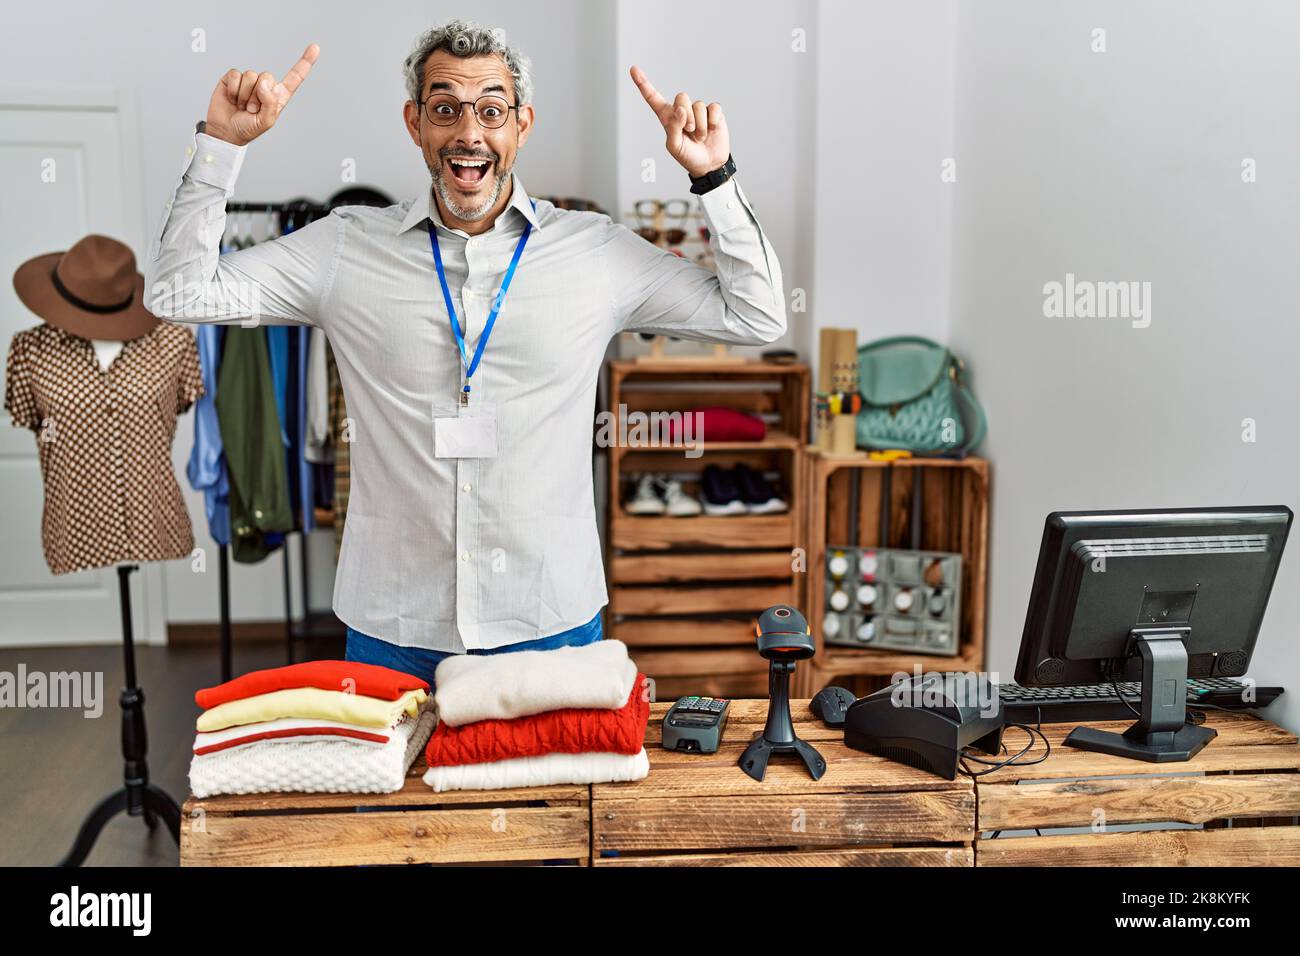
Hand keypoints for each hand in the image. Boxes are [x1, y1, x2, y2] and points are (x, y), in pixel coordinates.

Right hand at [205, 43, 319, 146]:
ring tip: (241, 106)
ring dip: (244, 95)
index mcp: (278, 96)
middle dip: (257, 95)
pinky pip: (235, 75)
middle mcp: (265, 86)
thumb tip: (264, 83)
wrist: (226, 131)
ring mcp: (249, 81)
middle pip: (267, 76)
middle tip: (251, 109)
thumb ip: (270, 103)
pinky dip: (233, 90)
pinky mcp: (233, 78)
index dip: (304, 63)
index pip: (294, 78)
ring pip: (251, 75)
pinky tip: (232, 99)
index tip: (315, 47)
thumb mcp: (265, 122)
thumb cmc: (248, 128)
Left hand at [629, 65, 728, 178]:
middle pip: (681, 97)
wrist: (708, 165)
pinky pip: (713, 108)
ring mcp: (698, 110)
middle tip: (690, 132)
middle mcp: (683, 110)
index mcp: (668, 118)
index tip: (634, 69)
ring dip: (700, 125)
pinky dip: (712, 121)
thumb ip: (673, 128)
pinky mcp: (714, 112)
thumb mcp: (674, 146)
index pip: (654, 99)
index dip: (644, 84)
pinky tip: (712, 129)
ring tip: (700, 137)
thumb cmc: (688, 156)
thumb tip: (680, 109)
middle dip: (686, 117)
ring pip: (698, 105)